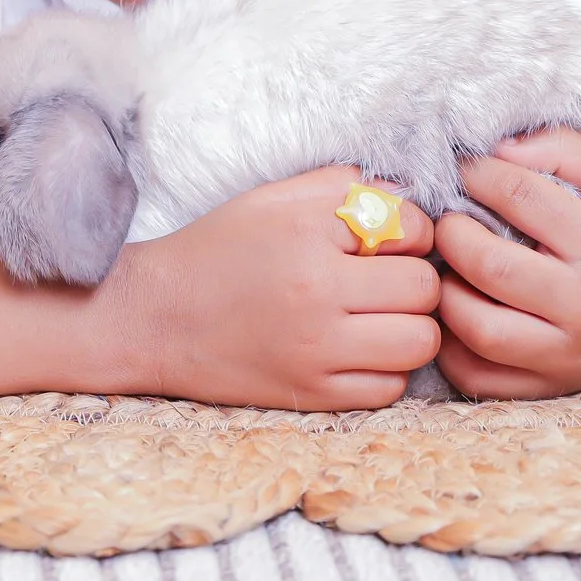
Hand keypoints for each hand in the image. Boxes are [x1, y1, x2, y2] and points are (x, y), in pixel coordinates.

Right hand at [112, 166, 439, 410]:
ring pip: (420, 342)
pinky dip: (386, 369)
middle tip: (386, 281)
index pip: (414, 230)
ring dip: (411, 327)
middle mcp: (317, 292)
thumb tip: (403, 197)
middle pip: (425, 288)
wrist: (155, 318)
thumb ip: (342, 187)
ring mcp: (316, 350)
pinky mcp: (311, 394)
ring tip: (379, 318)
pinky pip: (390, 388)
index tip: (384, 242)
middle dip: (416, 280)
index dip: (411, 233)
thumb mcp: (273, 199)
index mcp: (309, 233)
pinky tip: (357, 350)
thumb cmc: (217, 249)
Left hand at [430, 129, 580, 399]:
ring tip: (447, 266)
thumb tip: (496, 150)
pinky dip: (449, 347)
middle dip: (451, 233)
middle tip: (447, 219)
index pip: (519, 196)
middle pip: (490, 267)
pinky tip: (454, 311)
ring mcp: (569, 354)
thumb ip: (561, 148)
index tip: (465, 167)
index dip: (479, 173)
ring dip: (444, 292)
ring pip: (479, 330)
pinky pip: (480, 378)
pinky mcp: (550, 386)